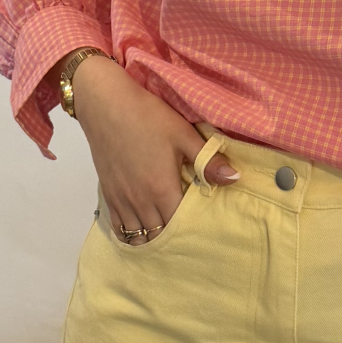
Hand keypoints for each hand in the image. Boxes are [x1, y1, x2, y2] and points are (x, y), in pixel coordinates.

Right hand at [69, 57, 239, 239]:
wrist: (106, 104)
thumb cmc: (147, 116)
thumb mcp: (183, 135)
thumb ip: (208, 162)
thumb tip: (235, 179)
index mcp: (161, 189)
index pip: (180, 226)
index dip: (192, 230)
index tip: (204, 229)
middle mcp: (140, 201)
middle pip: (159, 235)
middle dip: (174, 239)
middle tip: (189, 234)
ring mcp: (121, 200)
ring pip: (137, 235)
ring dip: (152, 239)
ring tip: (166, 236)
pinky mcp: (108, 194)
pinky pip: (118, 227)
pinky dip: (130, 233)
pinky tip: (141, 230)